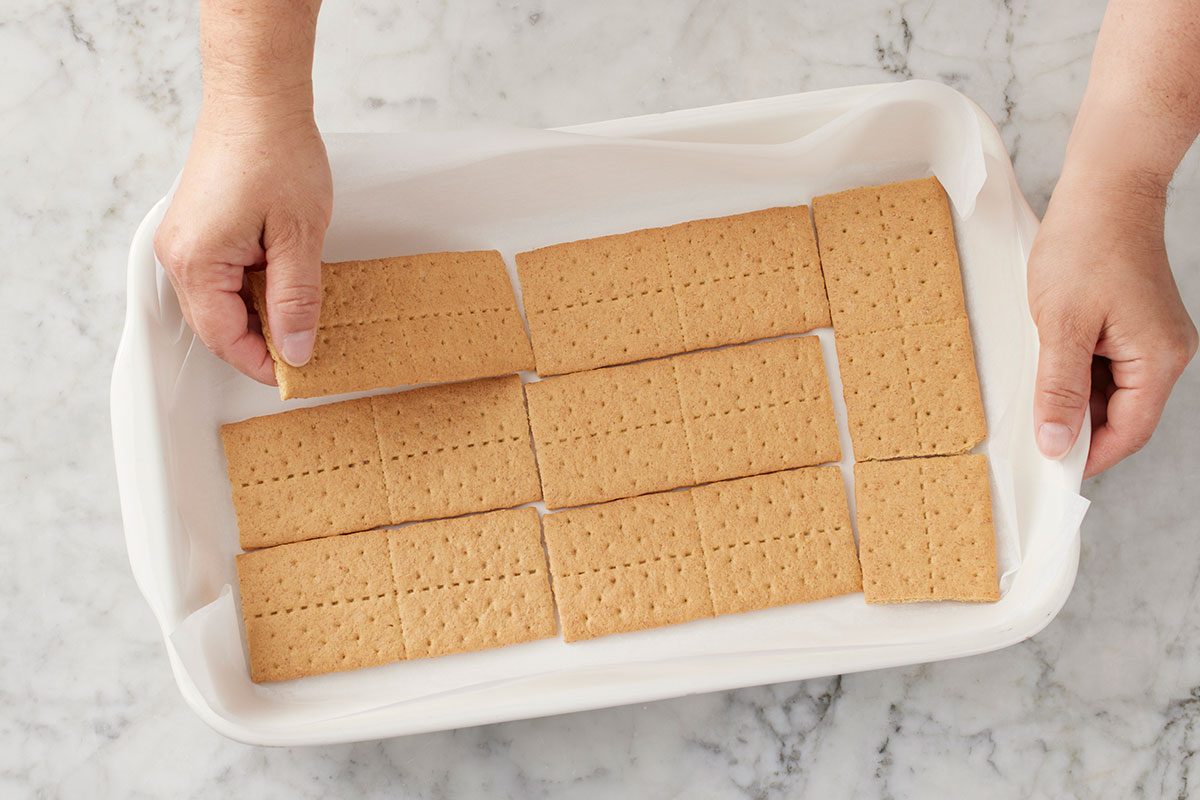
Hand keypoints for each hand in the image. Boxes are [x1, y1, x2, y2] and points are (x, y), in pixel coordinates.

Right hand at [154, 101, 331, 382]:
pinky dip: (252, 289)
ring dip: (259, 316)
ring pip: (221, 304)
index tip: (300, 372)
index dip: (263, 363)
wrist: (258, 98)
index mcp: (196, 263)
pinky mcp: (198, 228)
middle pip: (218, 326)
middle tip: (308, 349)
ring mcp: (185, 240)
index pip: (225, 339)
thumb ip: (295, 299)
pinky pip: (221, 277)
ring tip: (302, 316)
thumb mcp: (298, 236)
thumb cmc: (275, 153)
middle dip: (261, 343)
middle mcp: (178, 255)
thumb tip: (294, 349)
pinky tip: (285, 285)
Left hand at [1028, 169, 1196, 476]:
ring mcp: (1151, 339)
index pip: (1128, 432)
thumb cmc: (1086, 247)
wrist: (1105, 189)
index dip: (1088, 456)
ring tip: (1032, 398)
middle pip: (1121, 416)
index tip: (1049, 471)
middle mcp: (1164, 354)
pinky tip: (1045, 369)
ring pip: (1109, 393)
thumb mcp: (1061, 325)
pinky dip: (1076, 374)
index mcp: (1157, 359)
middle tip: (1030, 439)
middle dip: (1077, 429)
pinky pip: (1105, 367)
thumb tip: (1056, 443)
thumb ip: (1058, 388)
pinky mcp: (1134, 326)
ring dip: (1073, 400)